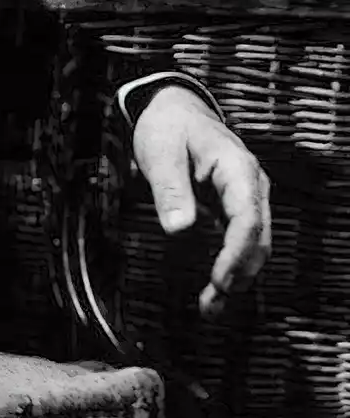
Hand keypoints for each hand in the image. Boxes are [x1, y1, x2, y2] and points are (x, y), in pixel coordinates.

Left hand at [130, 84, 270, 316]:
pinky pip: (239, 240)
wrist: (173, 109)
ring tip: (211, 308)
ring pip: (252, 244)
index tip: (220, 280)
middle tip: (213, 303)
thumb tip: (179, 230)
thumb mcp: (160, 153)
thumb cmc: (168, 127)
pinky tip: (214, 290)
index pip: (249, 218)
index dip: (237, 253)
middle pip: (257, 238)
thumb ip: (170, 190)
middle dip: (238, 273)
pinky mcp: (234, 207)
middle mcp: (251, 186)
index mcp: (237, 169)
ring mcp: (246, 197)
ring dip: (235, 276)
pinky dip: (230, 265)